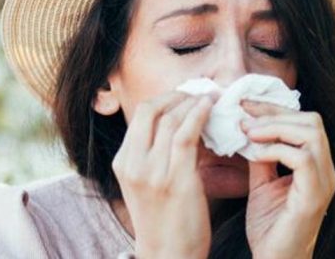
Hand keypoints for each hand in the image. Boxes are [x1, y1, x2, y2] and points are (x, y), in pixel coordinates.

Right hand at [112, 90, 216, 258]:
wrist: (168, 255)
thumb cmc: (164, 219)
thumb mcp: (146, 183)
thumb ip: (154, 154)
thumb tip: (177, 122)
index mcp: (123, 162)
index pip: (141, 114)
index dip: (166, 97)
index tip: (186, 94)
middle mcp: (133, 164)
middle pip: (152, 109)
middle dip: (178, 94)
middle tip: (201, 91)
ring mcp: (152, 172)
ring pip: (171, 118)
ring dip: (194, 102)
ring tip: (211, 97)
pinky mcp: (175, 179)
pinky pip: (186, 134)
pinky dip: (199, 115)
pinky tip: (210, 108)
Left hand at [239, 100, 334, 258]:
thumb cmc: (269, 229)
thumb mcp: (262, 184)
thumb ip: (261, 157)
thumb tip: (249, 128)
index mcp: (317, 166)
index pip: (305, 122)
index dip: (276, 109)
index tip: (246, 105)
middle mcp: (327, 171)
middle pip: (312, 121)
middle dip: (276, 112)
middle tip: (245, 116)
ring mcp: (324, 183)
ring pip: (311, 134)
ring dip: (276, 127)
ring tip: (248, 131)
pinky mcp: (314, 196)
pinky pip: (303, 158)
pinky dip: (277, 149)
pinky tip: (255, 153)